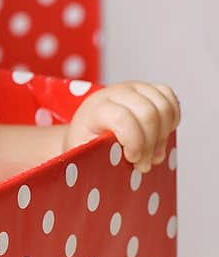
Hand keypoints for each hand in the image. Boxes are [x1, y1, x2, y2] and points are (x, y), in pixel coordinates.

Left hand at [63, 81, 180, 172]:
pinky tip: (161, 136)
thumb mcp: (85, 156)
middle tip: (144, 164)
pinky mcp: (149, 89)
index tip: (133, 160)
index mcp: (96, 109)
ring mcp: (135, 88)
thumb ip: (100, 159)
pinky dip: (172, 120)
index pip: (122, 118)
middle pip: (148, 113)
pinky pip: (171, 100)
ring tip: (153, 155)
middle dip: (151, 144)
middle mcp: (116, 93)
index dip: (134, 142)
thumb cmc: (86, 147)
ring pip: (163, 107)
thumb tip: (121, 167)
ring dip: (163, 136)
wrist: (88, 131)